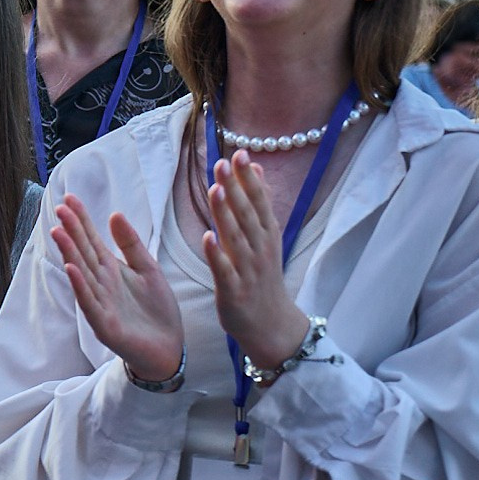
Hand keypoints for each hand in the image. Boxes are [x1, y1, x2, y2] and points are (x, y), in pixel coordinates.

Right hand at [49, 193, 182, 384]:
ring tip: (59, 232)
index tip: (69, 198)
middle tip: (59, 208)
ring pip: (82, 274)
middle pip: (84, 252)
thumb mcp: (148, 269)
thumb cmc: (157, 310)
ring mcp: (100, 304)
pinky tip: (72, 269)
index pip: (92, 239)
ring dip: (70, 254)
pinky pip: (90, 302)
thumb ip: (131, 244)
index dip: (81, 219)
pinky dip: (80, 286)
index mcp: (111, 270)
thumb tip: (114, 214)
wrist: (169, 347)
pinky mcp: (104, 324)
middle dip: (72, 230)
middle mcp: (101, 284)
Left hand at [203, 152, 311, 370]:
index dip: (249, 179)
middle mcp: (260, 249)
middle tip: (224, 163)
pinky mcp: (234, 291)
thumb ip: (258, 204)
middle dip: (236, 188)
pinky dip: (217, 254)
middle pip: (248, 214)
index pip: (259, 202)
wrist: (271, 324)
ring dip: (226, 214)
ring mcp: (248, 270)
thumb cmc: (262, 277)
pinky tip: (207, 237)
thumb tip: (256, 169)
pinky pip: (225, 270)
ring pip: (236, 238)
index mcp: (267, 236)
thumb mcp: (265, 238)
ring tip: (215, 189)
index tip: (239, 154)